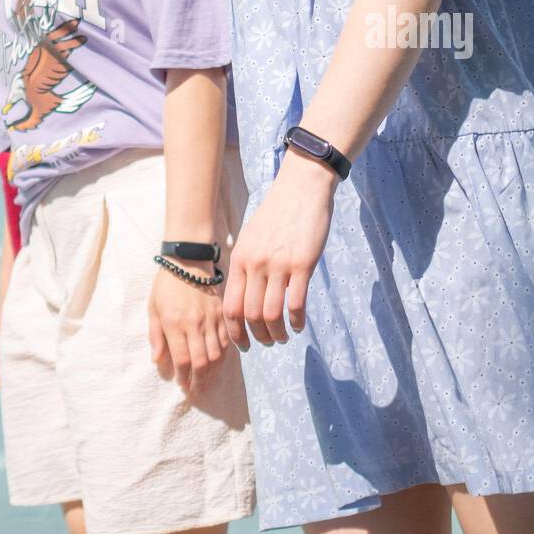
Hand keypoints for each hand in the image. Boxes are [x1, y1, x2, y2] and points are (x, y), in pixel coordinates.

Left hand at [148, 263, 229, 398]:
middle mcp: (195, 323)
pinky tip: (218, 363)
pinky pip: (226, 339)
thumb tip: (158, 360)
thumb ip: (155, 336)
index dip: (184, 377)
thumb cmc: (166, 285)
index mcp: (175, 323)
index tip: (183, 387)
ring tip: (207, 382)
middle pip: (202, 361)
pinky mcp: (222, 313)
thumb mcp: (153, 309)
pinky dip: (223, 355)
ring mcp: (211, 318)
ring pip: (217, 353)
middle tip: (197, 392)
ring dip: (212, 372)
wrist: (189, 261)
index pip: (183, 359)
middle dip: (200, 381)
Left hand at [222, 150, 335, 348]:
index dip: (235, 332)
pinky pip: (296, 303)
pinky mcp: (302, 264)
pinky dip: (297, 321)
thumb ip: (247, 265)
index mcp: (240, 260)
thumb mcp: (252, 238)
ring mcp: (279, 265)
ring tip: (284, 337)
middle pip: (250, 316)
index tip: (244, 344)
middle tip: (268, 343)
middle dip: (258, 337)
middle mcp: (255, 265)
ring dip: (278, 334)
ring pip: (272, 315)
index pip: (230, 308)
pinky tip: (299, 325)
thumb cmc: (277, 214)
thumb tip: (245, 296)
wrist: (301, 189)